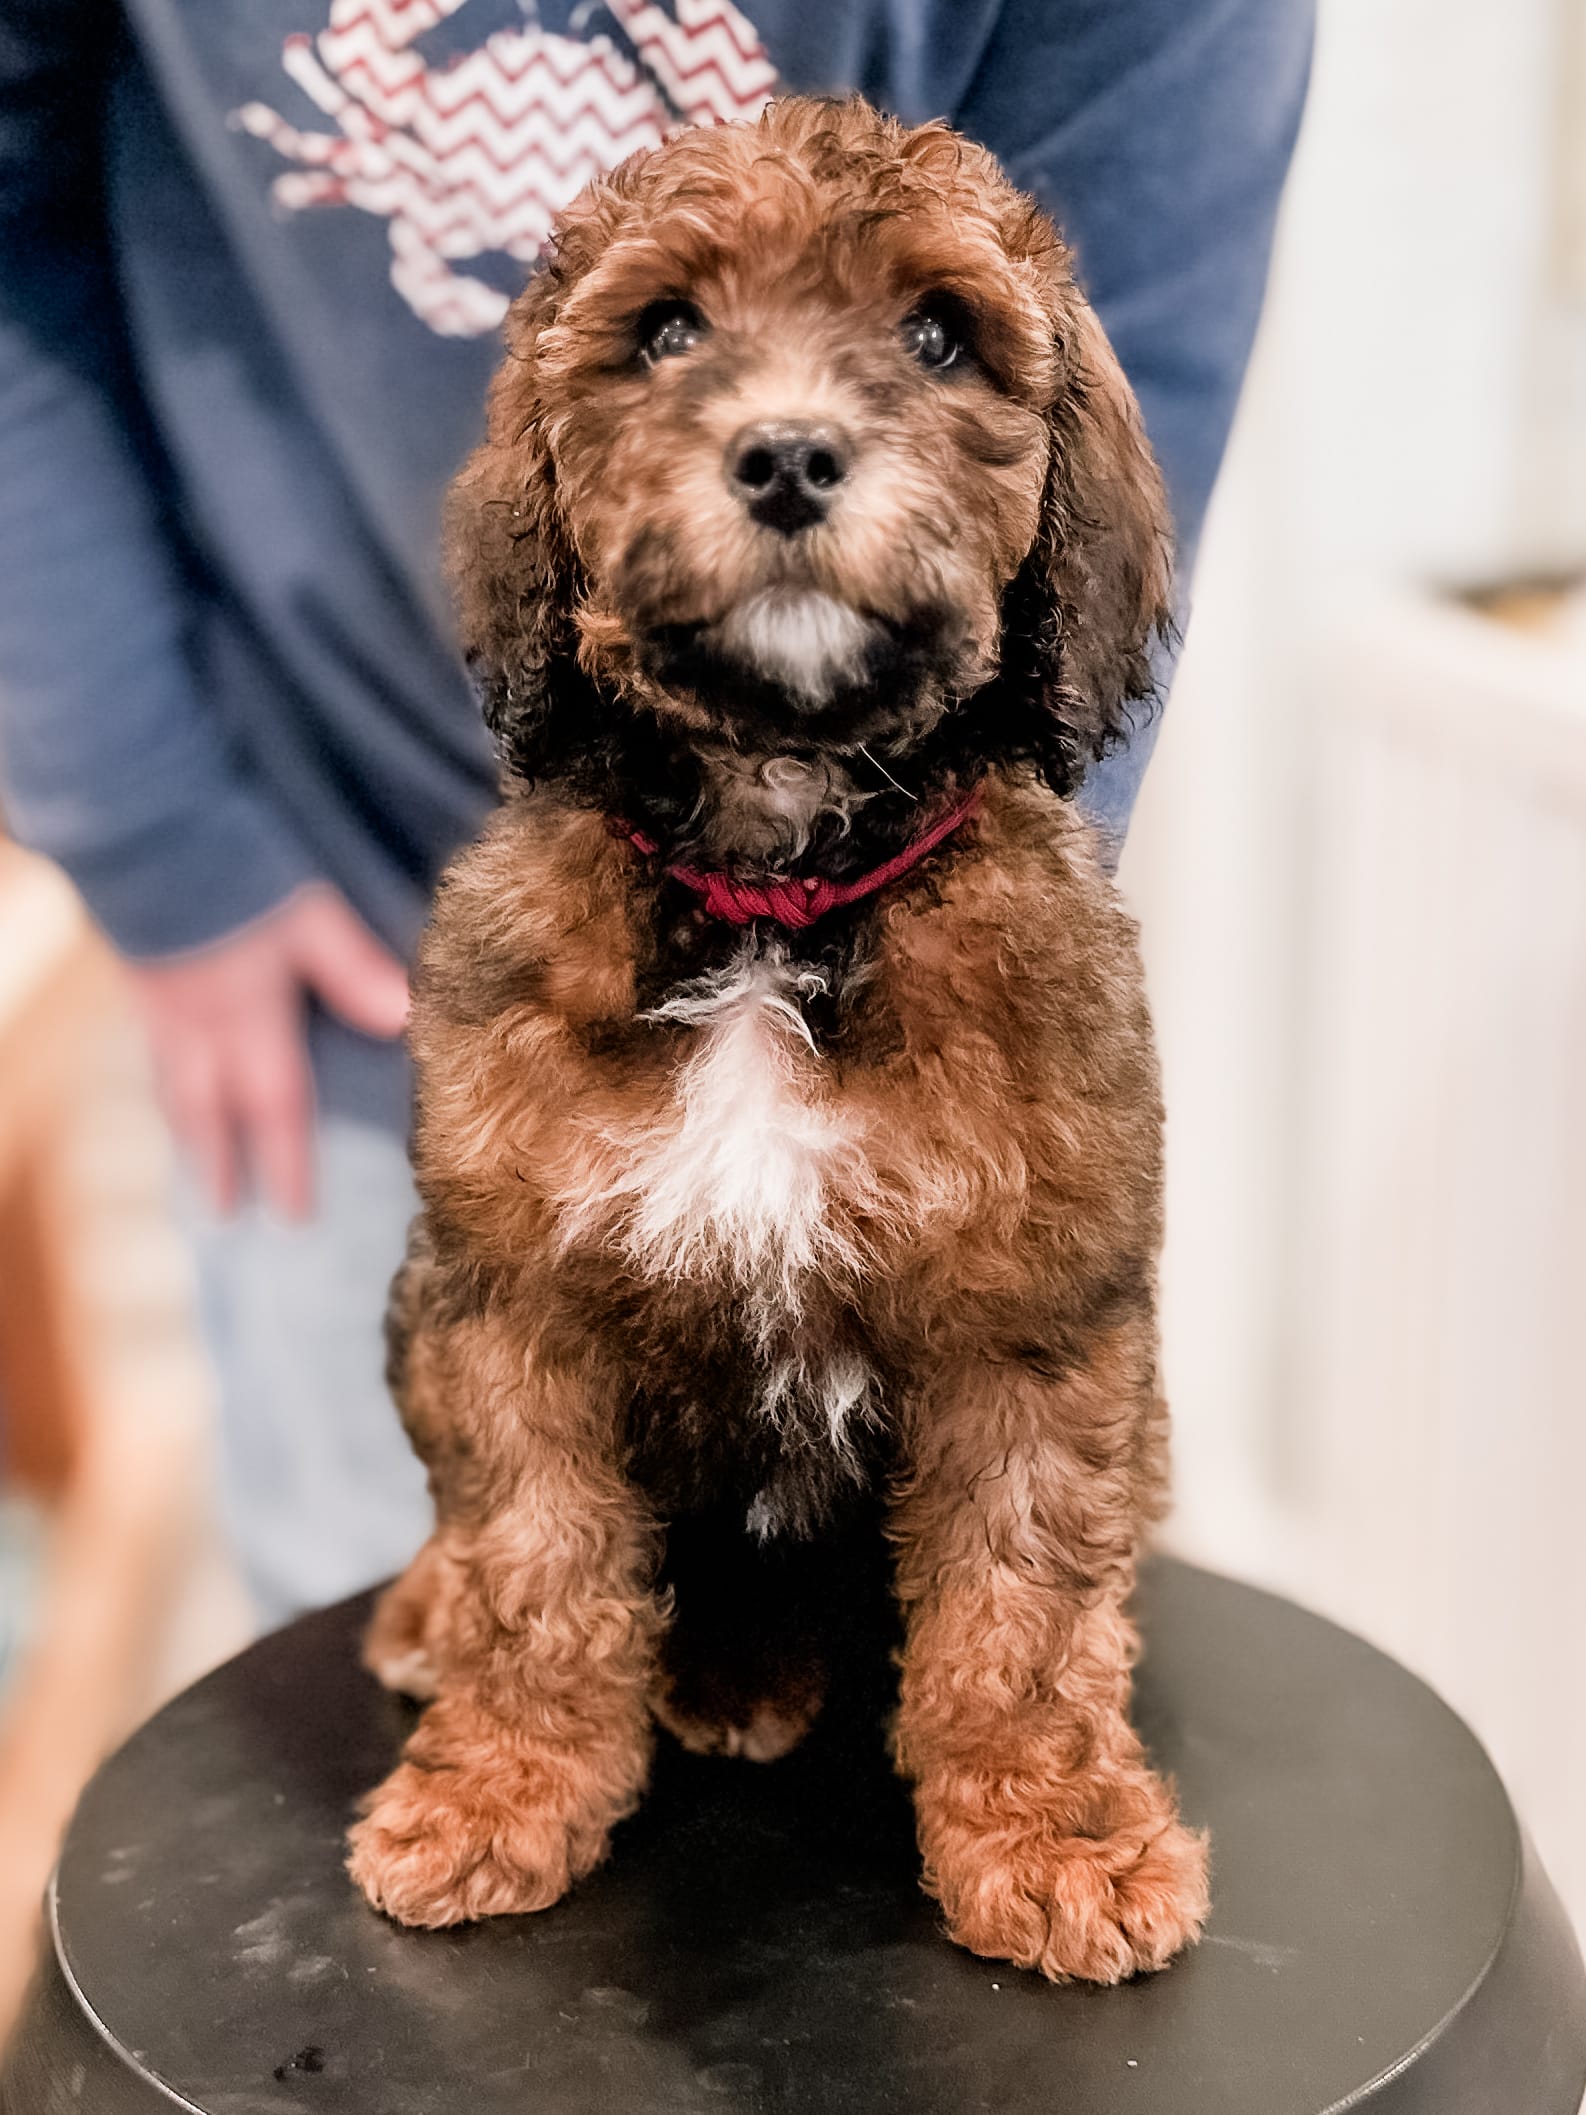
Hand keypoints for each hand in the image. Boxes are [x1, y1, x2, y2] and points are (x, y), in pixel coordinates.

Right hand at [130, 884, 408, 1219]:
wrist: (144, 830)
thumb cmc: (235, 871)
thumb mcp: (308, 916)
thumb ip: (353, 969)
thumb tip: (404, 1020)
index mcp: (244, 1019)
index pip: (272, 1109)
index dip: (284, 1166)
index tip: (292, 1216)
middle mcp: (196, 1024)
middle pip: (207, 1112)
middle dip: (219, 1166)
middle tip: (223, 1215)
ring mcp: (159, 1003)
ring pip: (171, 1085)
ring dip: (186, 1131)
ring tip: (194, 1162)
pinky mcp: (139, 973)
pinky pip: (151, 1049)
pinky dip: (163, 1081)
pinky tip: (170, 1083)